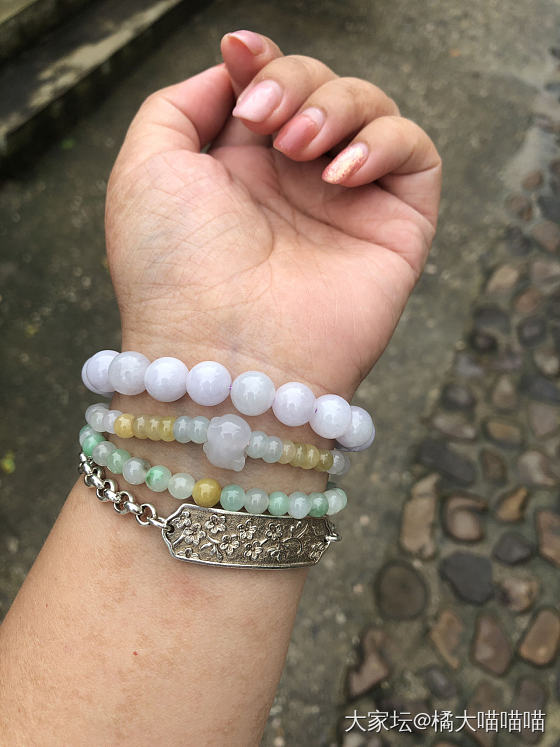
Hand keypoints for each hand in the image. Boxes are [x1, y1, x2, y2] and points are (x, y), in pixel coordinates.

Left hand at [106, 30, 440, 397]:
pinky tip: (341, 174)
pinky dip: (385, 141)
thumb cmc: (173, 270)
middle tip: (267, 122)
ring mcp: (347, 205)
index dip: (264, 60)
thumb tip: (232, 71)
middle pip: (321, 87)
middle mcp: (295, 185)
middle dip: (295, 80)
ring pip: (371, 109)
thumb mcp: (146, 170)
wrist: (223, 356)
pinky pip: (417, 153)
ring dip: (338, 106)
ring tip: (301, 148)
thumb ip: (179, 106)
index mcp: (240, 170)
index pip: (270, 88)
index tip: (242, 56)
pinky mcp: (394, 228)